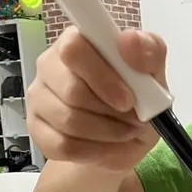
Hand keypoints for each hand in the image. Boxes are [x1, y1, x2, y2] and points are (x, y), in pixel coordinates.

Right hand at [27, 27, 167, 171]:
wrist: (124, 142)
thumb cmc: (137, 103)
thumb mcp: (155, 77)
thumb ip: (149, 52)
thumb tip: (129, 40)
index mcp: (78, 41)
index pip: (74, 48)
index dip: (103, 77)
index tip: (128, 100)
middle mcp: (50, 65)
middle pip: (71, 90)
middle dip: (111, 112)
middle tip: (134, 119)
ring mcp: (39, 97)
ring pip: (68, 121)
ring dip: (107, 132)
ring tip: (125, 131)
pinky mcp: (37, 129)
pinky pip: (62, 145)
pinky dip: (93, 151)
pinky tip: (106, 146)